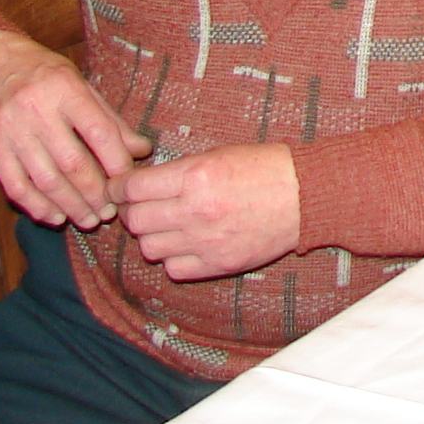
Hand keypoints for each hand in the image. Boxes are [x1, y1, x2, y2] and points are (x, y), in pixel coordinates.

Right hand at [0, 28, 151, 232]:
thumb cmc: (40, 73)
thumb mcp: (78, 83)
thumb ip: (109, 119)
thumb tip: (141, 150)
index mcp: (65, 89)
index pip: (99, 132)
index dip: (118, 162)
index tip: (129, 183)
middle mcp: (36, 110)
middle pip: (73, 163)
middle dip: (95, 193)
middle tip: (109, 212)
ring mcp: (10, 131)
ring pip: (46, 180)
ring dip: (70, 206)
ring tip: (88, 220)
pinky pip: (16, 187)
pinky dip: (37, 207)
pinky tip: (55, 216)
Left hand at [113, 143, 299, 281]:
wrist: (306, 195)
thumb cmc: (265, 167)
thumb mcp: (219, 154)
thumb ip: (180, 171)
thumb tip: (142, 184)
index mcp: (196, 176)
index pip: (134, 188)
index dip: (118, 188)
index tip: (117, 187)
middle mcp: (196, 210)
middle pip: (136, 220)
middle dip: (132, 212)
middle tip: (140, 206)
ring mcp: (206, 241)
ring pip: (149, 248)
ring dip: (151, 236)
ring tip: (163, 225)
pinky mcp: (218, 264)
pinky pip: (174, 268)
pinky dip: (172, 257)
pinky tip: (184, 243)